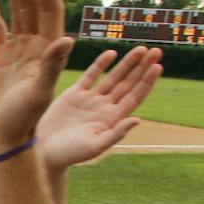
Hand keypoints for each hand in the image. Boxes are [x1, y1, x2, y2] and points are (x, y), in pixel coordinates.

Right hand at [0, 0, 76, 149]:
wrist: (6, 135)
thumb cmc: (25, 118)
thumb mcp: (40, 92)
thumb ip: (52, 65)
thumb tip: (66, 39)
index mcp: (51, 49)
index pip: (51, 10)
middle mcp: (38, 45)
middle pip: (32, 4)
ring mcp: (19, 49)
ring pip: (17, 11)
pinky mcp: (1, 57)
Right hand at [36, 46, 163, 170]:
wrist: (46, 152)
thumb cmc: (70, 154)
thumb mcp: (95, 146)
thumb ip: (116, 133)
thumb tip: (138, 120)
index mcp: (112, 118)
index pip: (135, 96)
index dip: (147, 81)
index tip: (157, 67)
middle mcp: (105, 106)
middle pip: (128, 83)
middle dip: (142, 67)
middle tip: (157, 51)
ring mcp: (91, 99)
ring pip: (113, 76)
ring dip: (127, 63)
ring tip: (141, 49)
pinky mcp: (74, 94)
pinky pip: (91, 75)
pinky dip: (101, 64)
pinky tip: (112, 54)